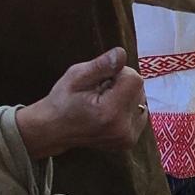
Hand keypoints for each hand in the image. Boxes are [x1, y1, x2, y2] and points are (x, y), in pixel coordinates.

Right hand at [15, 48, 148, 159]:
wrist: (53, 131)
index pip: (134, 80)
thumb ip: (101, 65)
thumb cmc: (62, 101)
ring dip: (125, 96)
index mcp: (110, 112)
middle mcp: (123, 129)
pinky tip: (109, 112)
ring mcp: (127, 137)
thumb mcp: (76, 76)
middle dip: (122, 85)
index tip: (101, 79)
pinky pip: (139, 113)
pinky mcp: (129, 141)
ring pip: (140, 101)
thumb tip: (122, 53)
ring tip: (103, 103)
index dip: (119, 73)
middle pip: (139, 90)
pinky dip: (126, 108)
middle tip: (99, 92)